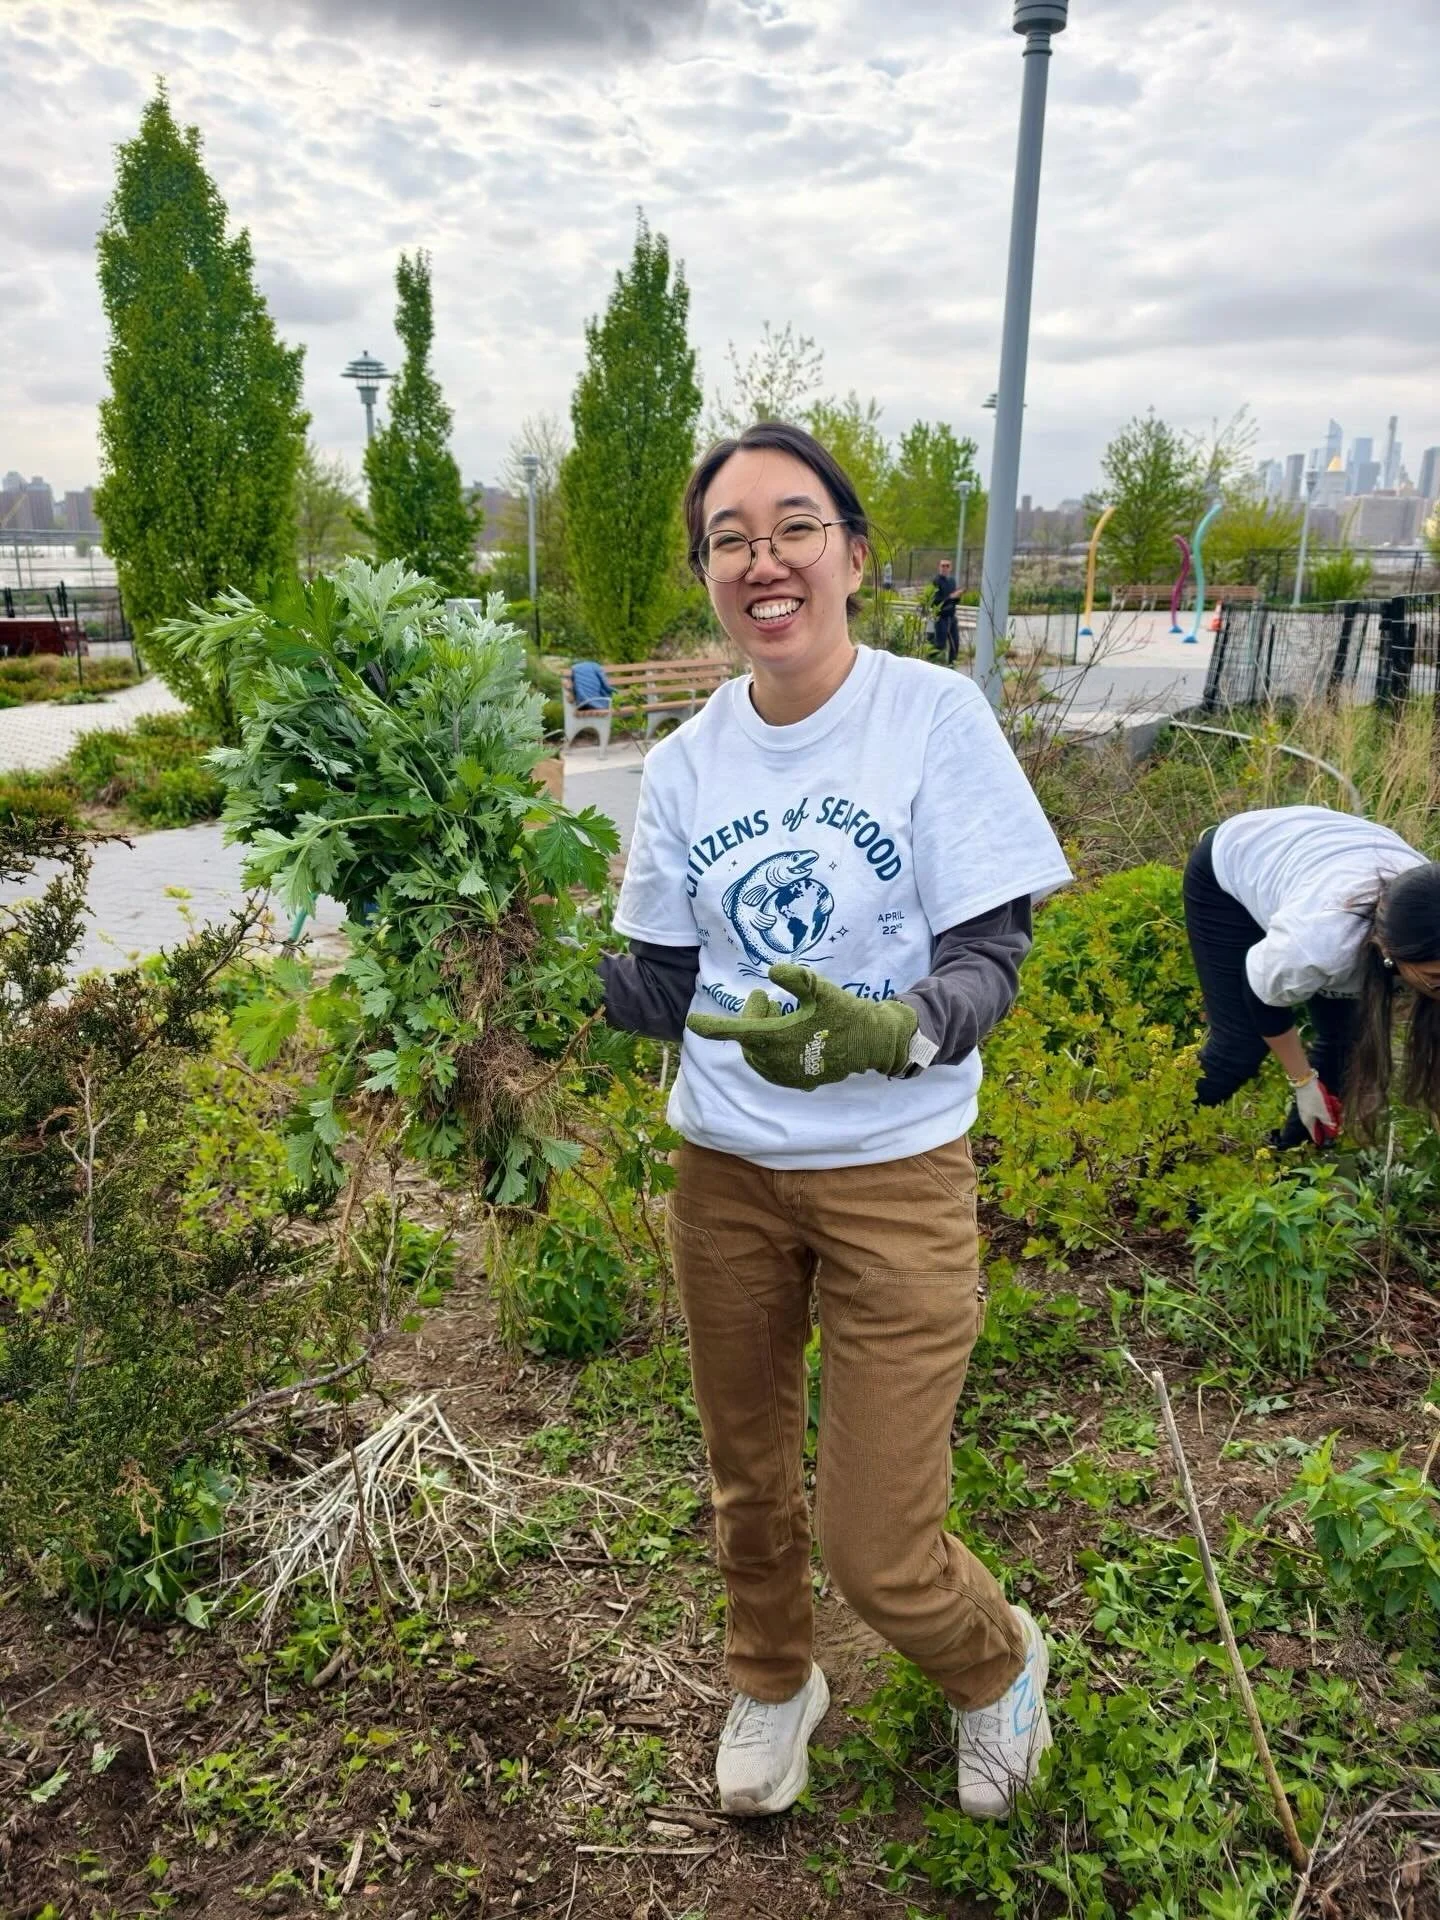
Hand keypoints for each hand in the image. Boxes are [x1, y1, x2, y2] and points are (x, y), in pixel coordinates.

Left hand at [685, 964, 917, 1089]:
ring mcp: (786, 1074)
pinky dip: (771, 1048)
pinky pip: (770, 1065)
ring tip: (780, 1013)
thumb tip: (772, 970)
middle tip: (766, 997)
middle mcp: (777, 1061)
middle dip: (752, 1016)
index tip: (692, 1022)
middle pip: (748, 1037)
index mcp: (778, 1038)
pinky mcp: (796, 1080)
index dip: (713, 1026)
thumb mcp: (823, 990)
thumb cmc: (847, 1013)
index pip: (737, 1031)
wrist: (873, 1043)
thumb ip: (796, 979)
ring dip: (762, 1032)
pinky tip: (788, 1032)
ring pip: (757, 1052)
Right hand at [1291, 1070, 1342, 1145]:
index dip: (1327, 1138)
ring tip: (1337, 1106)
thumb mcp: (1324, 1112)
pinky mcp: (1310, 1103)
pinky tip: (1332, 1100)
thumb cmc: (1314, 1098)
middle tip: (1341, 1117)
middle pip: (1321, 1125)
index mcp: (1309, 1123)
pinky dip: (1327, 1106)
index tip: (1336, 1136)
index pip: (1317, 1137)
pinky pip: (1321, 1108)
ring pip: (1322, 1115)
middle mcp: (1307, 1118)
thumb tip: (1333, 1133)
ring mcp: (1308, 1110)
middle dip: (1332, 1122)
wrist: (1305, 1080)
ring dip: (1331, 1112)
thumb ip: (1328, 1123)